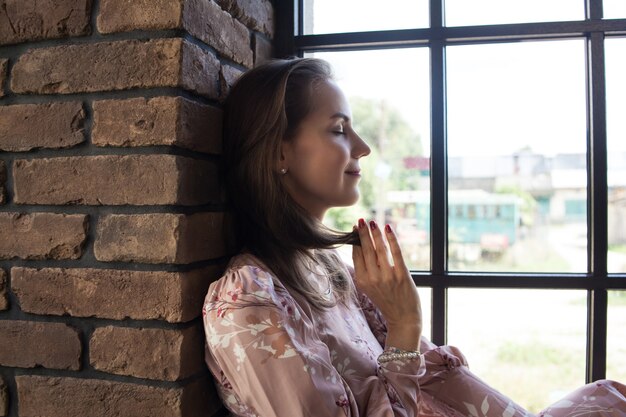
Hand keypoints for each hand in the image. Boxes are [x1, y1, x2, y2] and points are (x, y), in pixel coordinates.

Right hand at [352, 219, 421, 350]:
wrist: (403, 319)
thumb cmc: (387, 301)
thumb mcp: (370, 288)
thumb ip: (366, 271)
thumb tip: (362, 248)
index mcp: (362, 281)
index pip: (357, 255)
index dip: (356, 240)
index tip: (355, 228)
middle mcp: (373, 278)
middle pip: (366, 250)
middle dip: (363, 233)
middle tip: (361, 220)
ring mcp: (388, 277)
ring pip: (380, 249)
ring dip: (376, 233)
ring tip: (373, 222)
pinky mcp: (402, 275)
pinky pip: (396, 253)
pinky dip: (392, 239)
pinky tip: (388, 228)